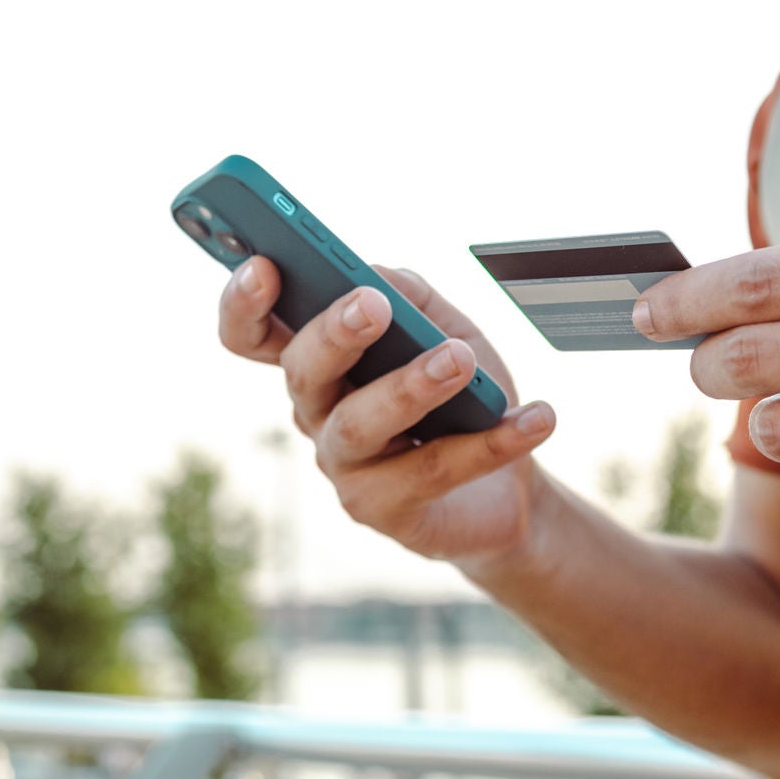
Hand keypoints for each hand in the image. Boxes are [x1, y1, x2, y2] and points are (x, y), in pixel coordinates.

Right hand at [218, 257, 556, 564]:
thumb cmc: (463, 395)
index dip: (243, 303)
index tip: (263, 266)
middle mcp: (316, 413)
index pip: (252, 333)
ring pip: (360, 424)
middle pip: (303, 371)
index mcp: (320, 361)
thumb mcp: (447, 329)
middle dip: (333, 334)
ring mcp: (343, 467)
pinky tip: (536, 418)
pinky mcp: (382, 512)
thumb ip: (413, 297)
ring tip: (459, 360)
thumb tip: (378, 276)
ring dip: (410, 387)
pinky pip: (432, 470)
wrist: (506, 486)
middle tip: (372, 305)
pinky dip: (490, 442)